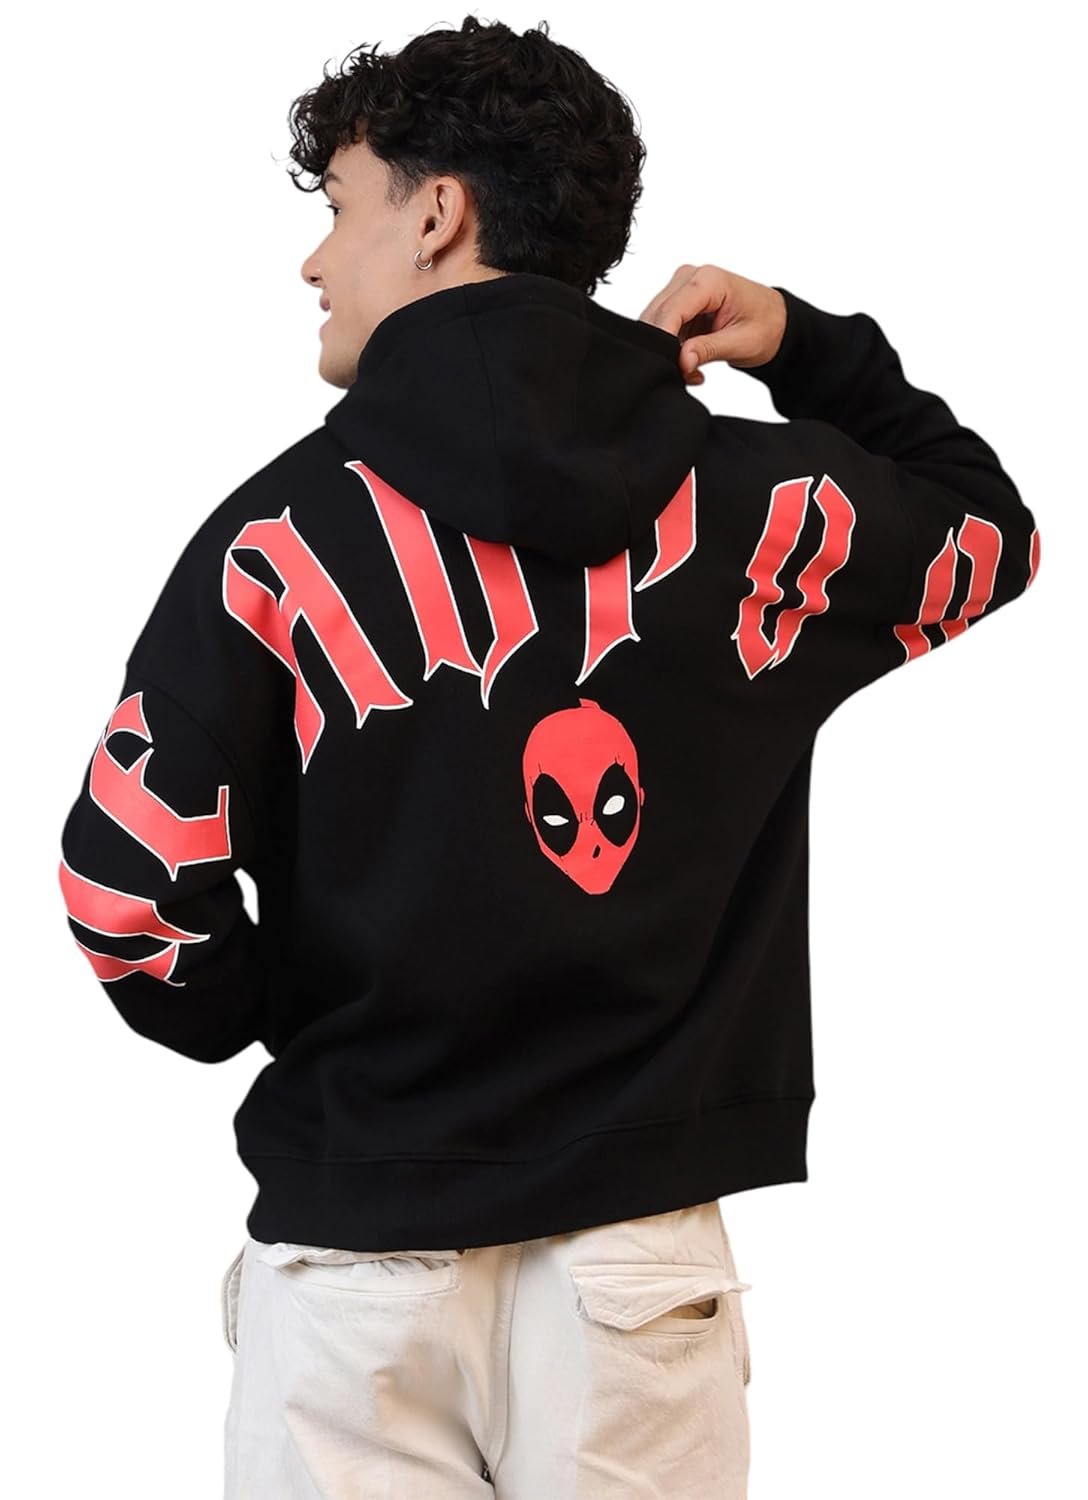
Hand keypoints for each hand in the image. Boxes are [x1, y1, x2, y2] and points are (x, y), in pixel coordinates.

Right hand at [638, 265, 786, 385]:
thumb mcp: (741, 343)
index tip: (667, 366)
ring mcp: (682, 287)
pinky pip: (664, 327)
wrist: (775, 320)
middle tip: (687, 374)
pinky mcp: (679, 301)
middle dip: (665, 348)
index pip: (671, 311)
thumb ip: (708, 350)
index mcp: (709, 280)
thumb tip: (682, 360)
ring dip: (669, 350)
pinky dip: (673, 348)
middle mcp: (691, 277)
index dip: (663, 340)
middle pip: (658, 316)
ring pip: (656, 323)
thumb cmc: (765, 325)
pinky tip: (692, 359)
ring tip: (694, 369)